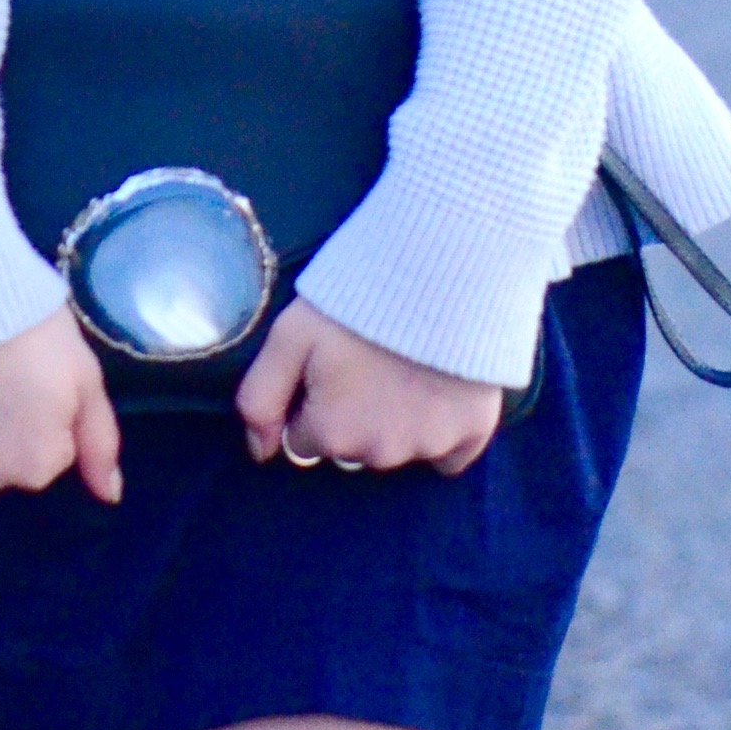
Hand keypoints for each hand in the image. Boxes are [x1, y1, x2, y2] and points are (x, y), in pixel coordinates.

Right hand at [0, 306, 123, 502]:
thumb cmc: (32, 333)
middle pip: (5, 459)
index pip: (52, 453)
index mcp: (35, 468)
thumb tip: (110, 496)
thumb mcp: (85, 380)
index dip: (50, 414)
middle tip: (4, 373)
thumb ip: (98, 444)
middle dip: (8, 426)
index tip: (39, 378)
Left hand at [236, 301, 504, 478]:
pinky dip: (443, 432)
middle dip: (353, 415)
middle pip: (353, 448)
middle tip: (368, 363)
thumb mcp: (290, 337)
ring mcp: (428, 447)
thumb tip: (259, 452)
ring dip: (396, 422)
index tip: (330, 367)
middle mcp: (378, 454)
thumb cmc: (356, 302)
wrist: (438, 273)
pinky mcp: (472, 434)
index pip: (306, 440)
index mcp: (330, 433)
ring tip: (404, 367)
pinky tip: (438, 393)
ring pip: (398, 448)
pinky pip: (450, 455)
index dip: (314, 402)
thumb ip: (260, 400)